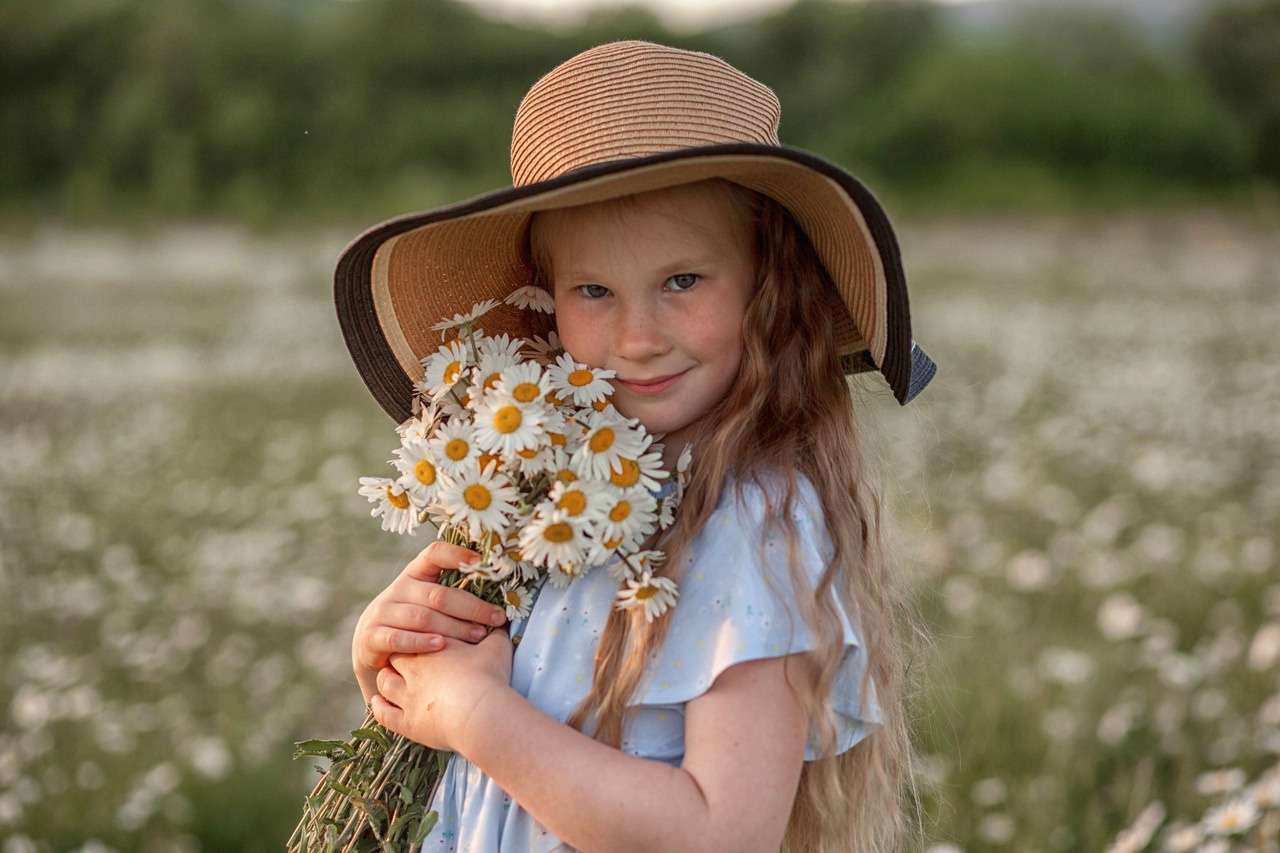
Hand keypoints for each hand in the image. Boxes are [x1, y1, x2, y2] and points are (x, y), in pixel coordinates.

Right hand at [352, 541, 507, 702]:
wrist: (371, 646)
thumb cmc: (415, 622)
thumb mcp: (429, 602)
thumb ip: (454, 594)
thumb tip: (501, 593)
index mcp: (416, 574)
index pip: (435, 554)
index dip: (457, 554)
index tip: (482, 562)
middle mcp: (399, 588)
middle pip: (439, 594)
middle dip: (472, 607)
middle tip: (496, 619)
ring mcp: (384, 611)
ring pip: (423, 617)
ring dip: (454, 628)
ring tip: (478, 636)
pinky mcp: (372, 635)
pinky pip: (399, 637)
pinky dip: (422, 642)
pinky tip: (442, 646)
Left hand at [371, 630, 514, 753]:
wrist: (482, 713)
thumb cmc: (489, 677)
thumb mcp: (497, 648)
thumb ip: (496, 633)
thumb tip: (502, 623)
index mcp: (431, 647)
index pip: (413, 633)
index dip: (416, 636)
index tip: (423, 640)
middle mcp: (413, 670)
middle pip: (395, 657)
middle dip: (399, 656)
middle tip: (408, 657)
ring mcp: (407, 698)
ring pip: (385, 683)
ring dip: (386, 680)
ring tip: (391, 679)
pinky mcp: (408, 724)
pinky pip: (384, 715)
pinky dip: (379, 709)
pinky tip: (377, 704)